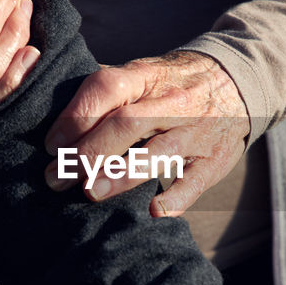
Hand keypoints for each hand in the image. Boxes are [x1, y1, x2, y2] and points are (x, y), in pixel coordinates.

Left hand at [41, 51, 248, 215]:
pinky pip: (195, 181)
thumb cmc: (171, 85)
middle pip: (127, 124)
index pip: (107, 88)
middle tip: (56, 178)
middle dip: (87, 153)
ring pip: (157, 154)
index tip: (50, 144)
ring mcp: (195, 132)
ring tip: (90, 192)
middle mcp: (172, 102)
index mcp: (148, 76)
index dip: (75, 116)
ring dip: (120, 175)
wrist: (237, 82)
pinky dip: (176, 198)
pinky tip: (153, 211)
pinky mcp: (214, 160)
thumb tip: (48, 104)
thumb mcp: (142, 73)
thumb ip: (104, 88)